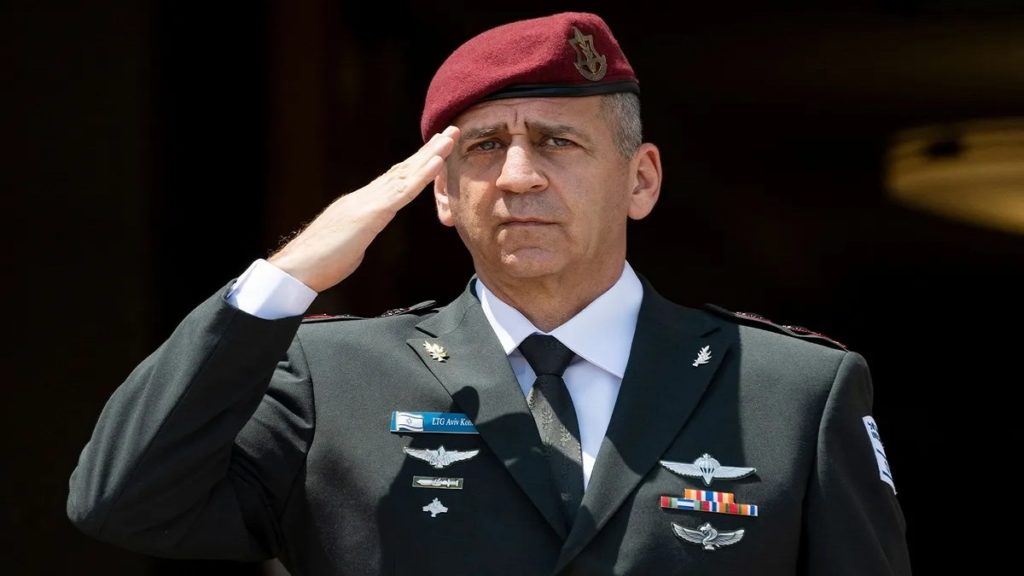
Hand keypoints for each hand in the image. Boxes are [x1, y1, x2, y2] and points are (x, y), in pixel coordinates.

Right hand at [269, 126, 458, 291]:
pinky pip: (402, 193)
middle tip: (451, 131)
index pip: (395, 179)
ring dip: (431, 154)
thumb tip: (362, 233)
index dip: (416, 164)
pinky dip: (422, 176)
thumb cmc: (319, 261)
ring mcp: (368, 202)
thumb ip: (359, 233)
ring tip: (450, 137)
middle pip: (403, 169)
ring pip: (406, 174)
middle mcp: (366, 196)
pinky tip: (438, 162)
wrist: (296, 267)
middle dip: (428, 150)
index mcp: (363, 203)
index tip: (435, 150)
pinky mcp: (370, 214)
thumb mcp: (349, 243)